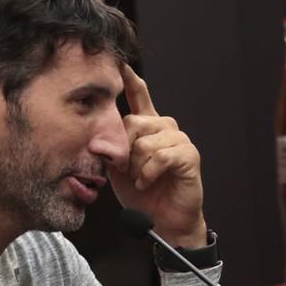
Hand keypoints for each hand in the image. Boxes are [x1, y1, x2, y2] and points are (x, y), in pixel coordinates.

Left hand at [108, 65, 207, 248]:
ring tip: (140, 180)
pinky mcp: (189, 155)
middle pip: (134, 122)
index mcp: (147, 128)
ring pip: (146, 141)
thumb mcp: (118, 169)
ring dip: (137, 166)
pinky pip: (161, 156)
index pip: (140, 96)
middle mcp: (164, 128)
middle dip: (124, 149)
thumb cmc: (141, 195)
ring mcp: (178, 140)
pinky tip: (147, 183)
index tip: (119, 63)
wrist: (163, 222)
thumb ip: (110, 148)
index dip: (131, 79)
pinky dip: (149, 173)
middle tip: (126, 171)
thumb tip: (97, 138)